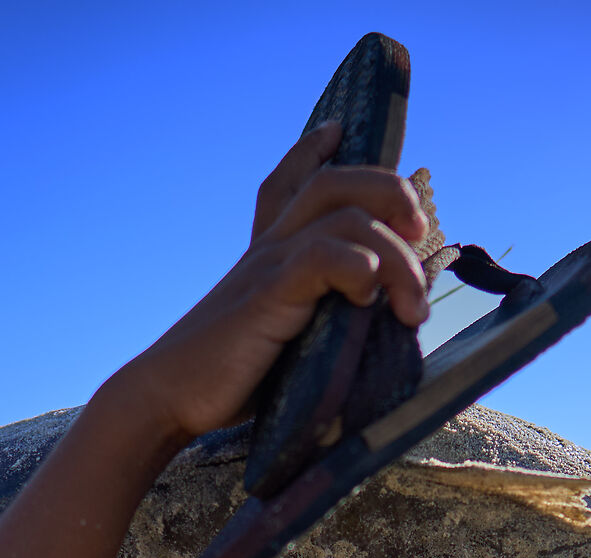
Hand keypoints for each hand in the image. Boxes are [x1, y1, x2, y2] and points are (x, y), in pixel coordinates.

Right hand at [103, 122, 430, 443]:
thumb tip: (368, 321)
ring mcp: (269, 265)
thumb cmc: (228, 378)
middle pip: (336, 181)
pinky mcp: (268, 293)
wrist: (170, 396)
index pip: (288, 181)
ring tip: (412, 309)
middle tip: (420, 234)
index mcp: (269, 253)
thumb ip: (317, 317)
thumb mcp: (279, 337)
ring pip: (349, 218)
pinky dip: (361, 268)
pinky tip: (371, 300)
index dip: (311, 148)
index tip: (337, 129)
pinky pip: (324, 256)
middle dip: (391, 192)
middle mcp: (270, 247)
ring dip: (399, 260)